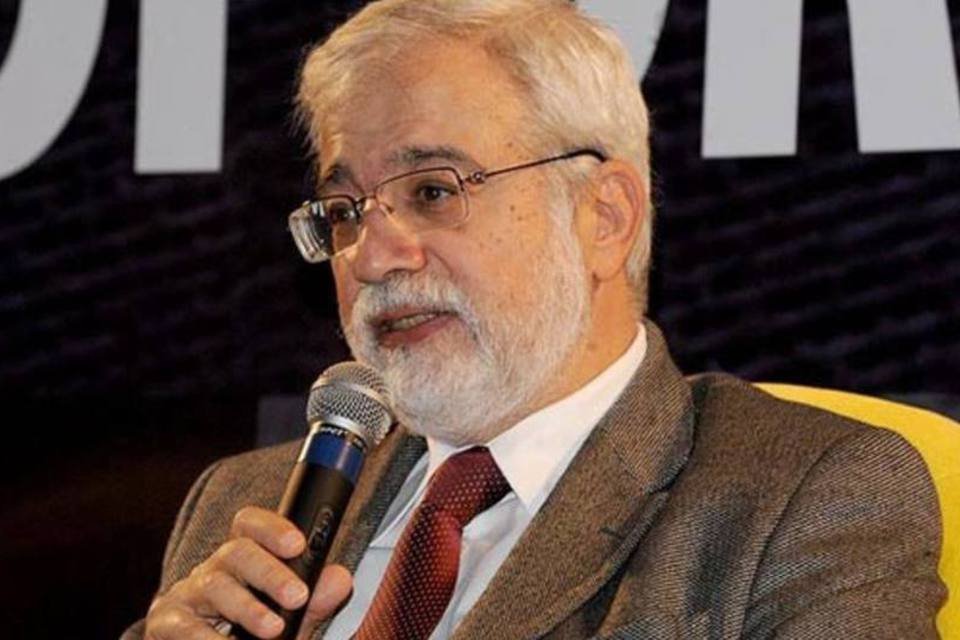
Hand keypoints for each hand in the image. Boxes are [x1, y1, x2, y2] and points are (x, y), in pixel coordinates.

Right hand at [144, 506, 352, 638]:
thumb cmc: (251, 633)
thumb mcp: (290, 618)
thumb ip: (315, 601)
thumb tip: (339, 579)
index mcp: (244, 559)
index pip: (251, 525)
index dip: (273, 527)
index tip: (298, 544)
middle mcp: (214, 569)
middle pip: (237, 553)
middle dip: (270, 573)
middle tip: (298, 597)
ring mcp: (188, 595)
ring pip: (214, 587)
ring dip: (247, 608)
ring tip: (274, 630)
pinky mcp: (166, 624)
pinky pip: (184, 626)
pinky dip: (209, 639)